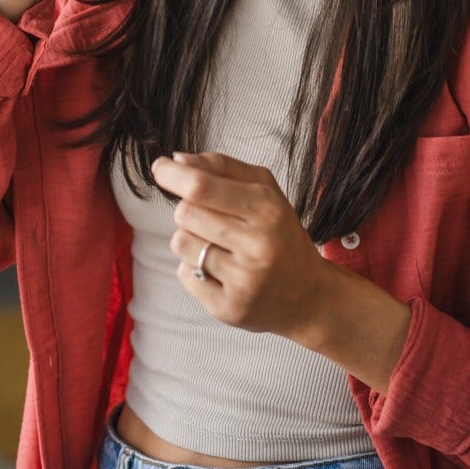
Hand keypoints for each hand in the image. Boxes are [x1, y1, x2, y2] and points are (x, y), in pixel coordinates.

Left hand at [150, 151, 333, 337]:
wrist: (309, 296)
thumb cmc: (280, 235)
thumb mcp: (266, 192)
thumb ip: (223, 168)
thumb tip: (178, 160)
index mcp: (267, 210)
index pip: (202, 187)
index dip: (173, 175)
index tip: (160, 167)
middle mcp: (257, 245)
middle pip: (185, 214)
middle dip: (188, 210)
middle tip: (210, 218)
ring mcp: (242, 280)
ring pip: (180, 243)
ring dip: (190, 240)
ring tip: (218, 246)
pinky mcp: (228, 308)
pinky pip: (184, 275)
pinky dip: (194, 269)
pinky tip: (220, 271)